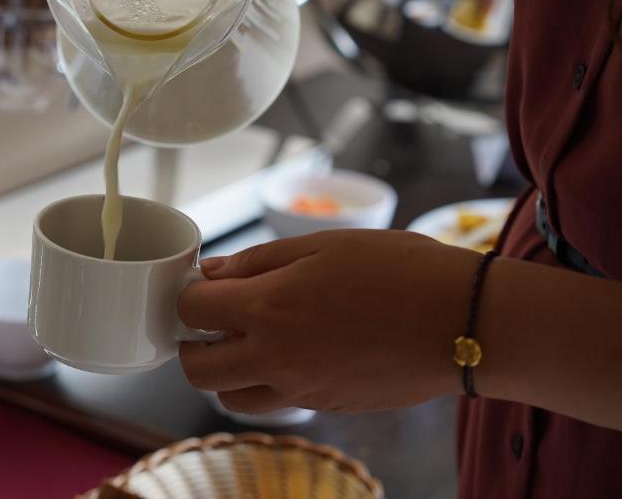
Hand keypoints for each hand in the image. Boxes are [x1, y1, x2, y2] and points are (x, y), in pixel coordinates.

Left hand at [178, 229, 479, 413]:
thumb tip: (211, 273)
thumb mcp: (321, 247)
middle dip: (192, 343)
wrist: (463, 321)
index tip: (204, 284)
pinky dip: (266, 384)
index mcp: (268, 309)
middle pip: (197, 370)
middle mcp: (275, 358)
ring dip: (226, 371)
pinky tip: (291, 353)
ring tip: (249, 340)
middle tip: (213, 319)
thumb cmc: (397, 270)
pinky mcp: (327, 406)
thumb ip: (258, 262)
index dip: (189, 294)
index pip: (191, 311)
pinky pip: (275, 405)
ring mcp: (301, 390)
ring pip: (231, 398)